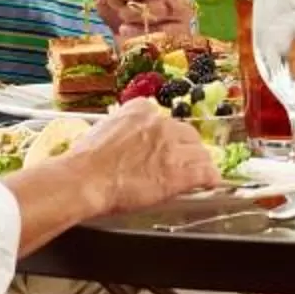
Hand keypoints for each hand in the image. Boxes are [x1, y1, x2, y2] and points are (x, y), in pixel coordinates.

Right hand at [60, 97, 219, 213]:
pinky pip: (205, 173)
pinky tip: (209, 183)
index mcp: (141, 110)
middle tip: (181, 161)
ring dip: (199, 163)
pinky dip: (209, 178)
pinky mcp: (180, 172)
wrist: (85, 179)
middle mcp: (161, 124)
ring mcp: (173, 147)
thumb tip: (123, 140)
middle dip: (186, 148)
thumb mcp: (102, 129)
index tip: (163, 144)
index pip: (164, 118)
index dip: (166, 135)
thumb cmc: (85, 161)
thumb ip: (121, 129)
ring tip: (198, 174)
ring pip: (200, 152)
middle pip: (187, 133)